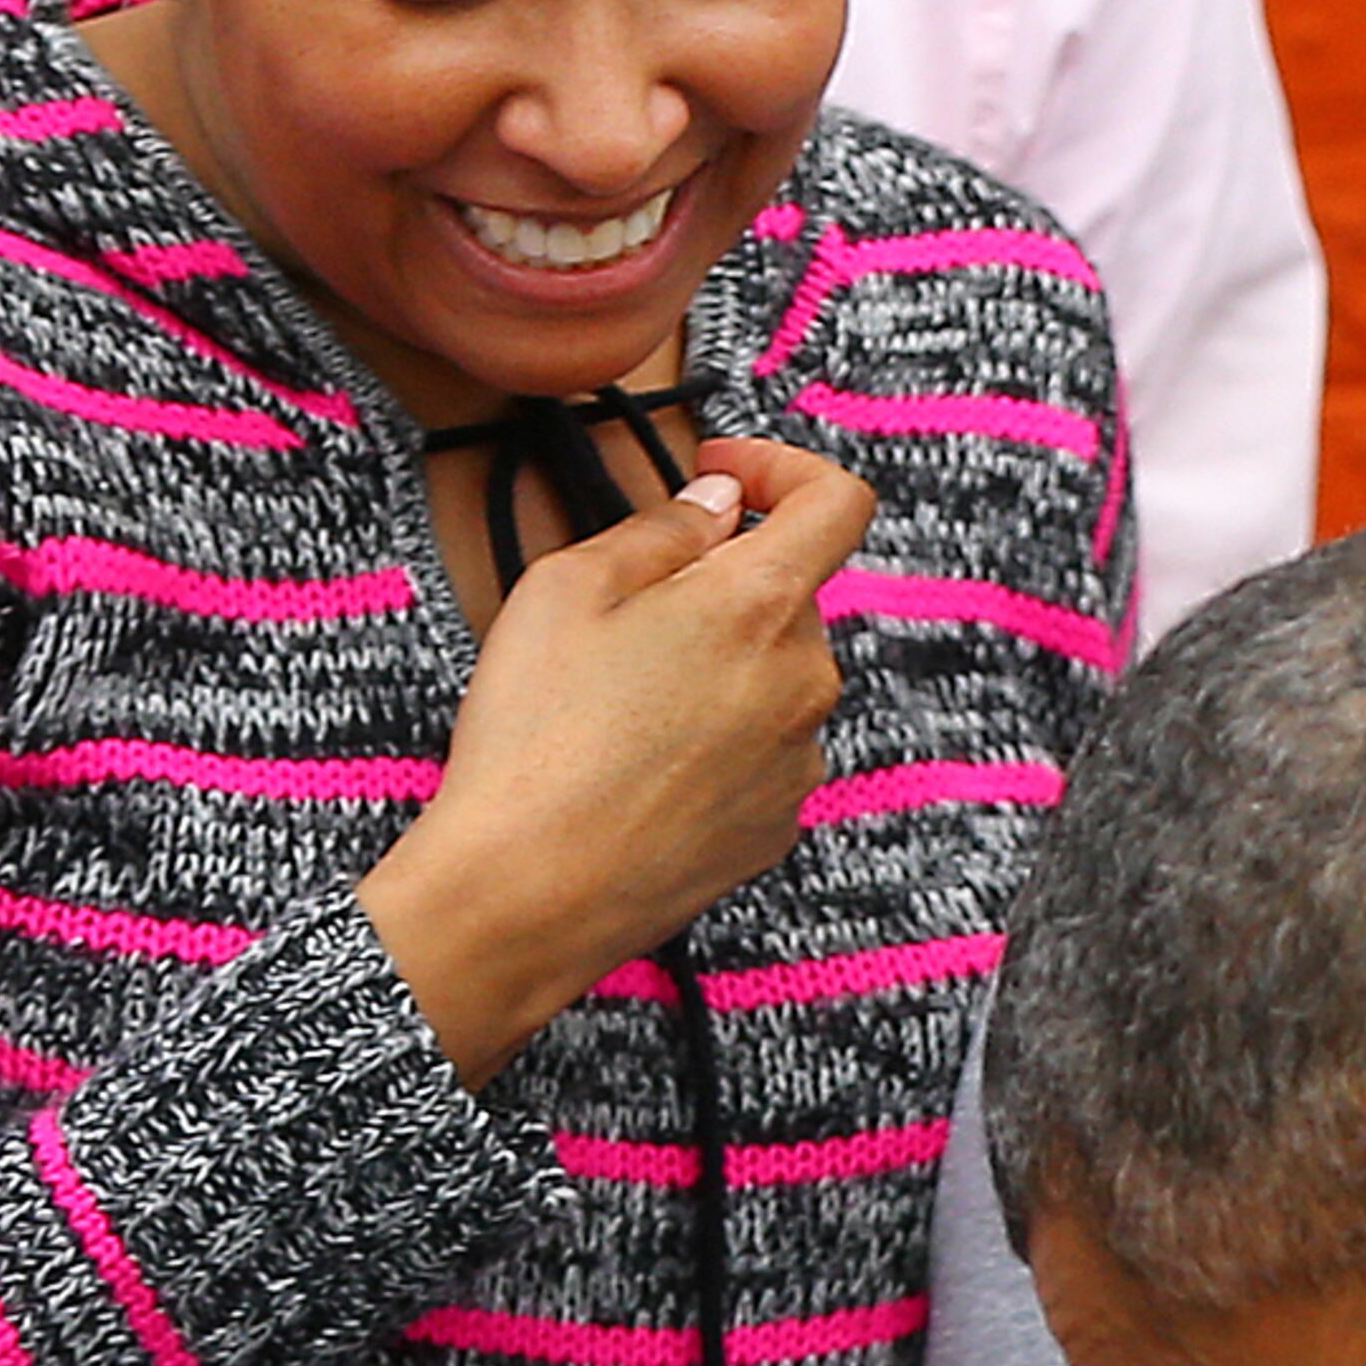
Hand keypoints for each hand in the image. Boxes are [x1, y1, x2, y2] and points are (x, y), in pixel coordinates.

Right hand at [368, 432, 876, 1080]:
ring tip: (621, 702)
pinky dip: (716, 738)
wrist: (528, 895)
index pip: (838, 504)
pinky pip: (761, 752)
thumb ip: (660, 530)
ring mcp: (798, 764)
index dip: (786, 470)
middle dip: (722, 585)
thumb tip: (714, 511)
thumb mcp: (568, 587)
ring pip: (774, 678)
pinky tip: (641, 763)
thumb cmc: (536, 740)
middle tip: (629, 611)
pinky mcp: (776, 828)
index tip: (728, 478)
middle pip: (790, 598)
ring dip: (718, 666)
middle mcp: (803, 684)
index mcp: (760, 607)